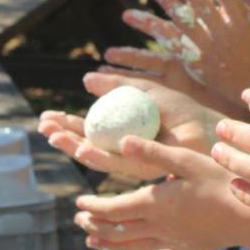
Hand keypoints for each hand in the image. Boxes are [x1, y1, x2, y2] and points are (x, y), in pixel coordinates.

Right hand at [38, 71, 220, 182]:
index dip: (66, 124)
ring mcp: (132, 161)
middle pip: (86, 145)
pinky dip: (99, 157)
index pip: (87, 129)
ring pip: (97, 158)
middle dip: (63, 137)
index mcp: (120, 131)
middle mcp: (123, 149)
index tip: (46, 117)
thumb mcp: (143, 89)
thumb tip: (85, 80)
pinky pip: (118, 164)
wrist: (206, 125)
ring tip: (54, 137)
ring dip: (73, 147)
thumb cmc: (180, 108)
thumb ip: (116, 85)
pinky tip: (83, 148)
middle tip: (43, 128)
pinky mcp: (144, 169)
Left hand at [73, 143, 243, 249]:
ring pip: (131, 249)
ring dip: (109, 245)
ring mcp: (173, 242)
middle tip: (80, 220)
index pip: (114, 209)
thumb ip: (152, 151)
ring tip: (94, 241)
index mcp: (155, 204)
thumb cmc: (221, 182)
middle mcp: (159, 227)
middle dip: (95, 226)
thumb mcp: (187, 159)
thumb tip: (121, 140)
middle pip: (118, 231)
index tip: (79, 204)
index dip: (93, 208)